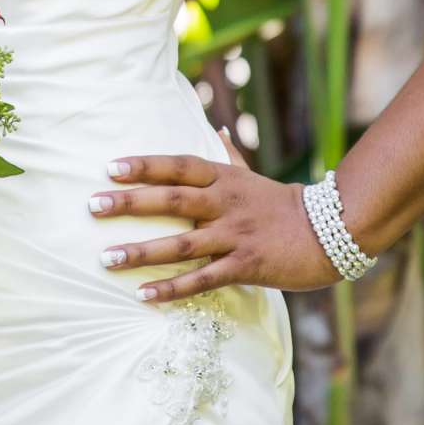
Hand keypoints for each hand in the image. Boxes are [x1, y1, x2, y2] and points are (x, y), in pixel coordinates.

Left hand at [88, 124, 337, 303]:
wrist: (331, 232)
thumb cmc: (283, 205)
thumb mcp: (254, 175)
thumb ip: (230, 156)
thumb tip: (216, 129)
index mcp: (225, 179)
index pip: (178, 166)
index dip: (144, 166)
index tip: (110, 168)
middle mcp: (226, 204)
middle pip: (171, 200)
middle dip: (130, 203)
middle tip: (92, 206)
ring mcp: (235, 236)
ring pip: (181, 244)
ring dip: (141, 252)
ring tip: (106, 258)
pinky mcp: (246, 266)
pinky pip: (203, 279)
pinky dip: (172, 288)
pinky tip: (144, 295)